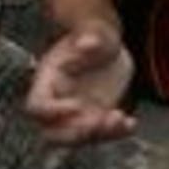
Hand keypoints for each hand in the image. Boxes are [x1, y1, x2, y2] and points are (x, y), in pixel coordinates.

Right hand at [24, 24, 134, 144]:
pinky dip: (116, 134)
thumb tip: (86, 43)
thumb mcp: (95, 30)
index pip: (37, 106)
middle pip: (52, 132)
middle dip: (75, 133)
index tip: (77, 105)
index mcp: (48, 80)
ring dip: (98, 135)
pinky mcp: (94, 118)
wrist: (108, 45)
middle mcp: (58, 101)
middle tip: (101, 120)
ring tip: (120, 119)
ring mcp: (76, 114)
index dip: (53, 112)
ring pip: (77, 138)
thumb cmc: (95, 33)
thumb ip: (89, 34)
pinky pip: (100, 135)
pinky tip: (131, 123)